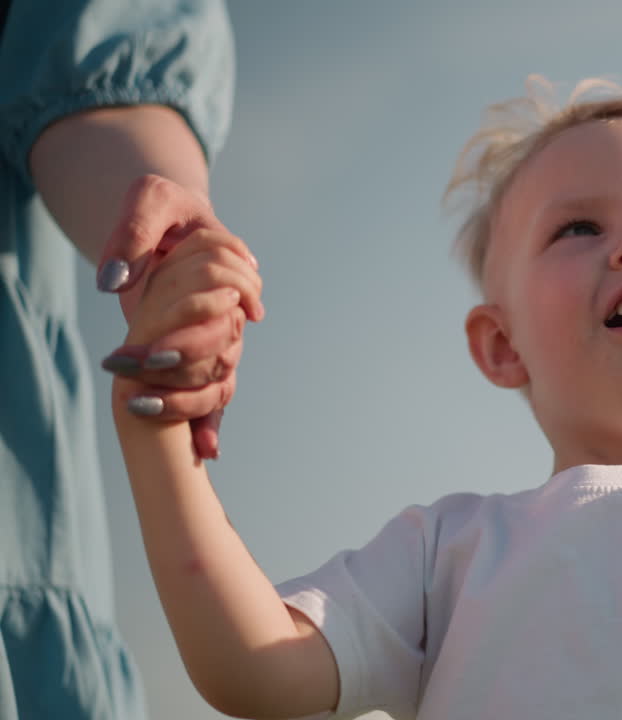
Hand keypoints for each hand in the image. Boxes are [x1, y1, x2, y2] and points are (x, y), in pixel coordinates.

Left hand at [97, 175, 262, 458]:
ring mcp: (223, 331)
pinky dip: (211, 422)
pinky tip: (206, 450)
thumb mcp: (148, 201)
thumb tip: (115, 282)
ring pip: (221, 374)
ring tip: (143, 409)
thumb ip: (134, 235)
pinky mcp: (205, 351)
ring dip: (189, 399)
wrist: (169, 226)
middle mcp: (234, 304)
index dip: (196, 313)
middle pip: (223, 343)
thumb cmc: (163, 209)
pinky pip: (216, 391)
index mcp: (228, 265)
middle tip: (136, 366)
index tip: (159, 323)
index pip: (229, 292)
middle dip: (180, 359)